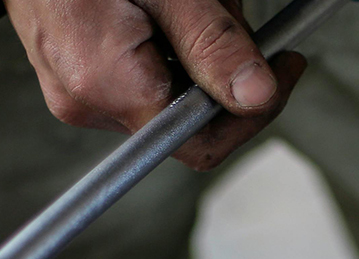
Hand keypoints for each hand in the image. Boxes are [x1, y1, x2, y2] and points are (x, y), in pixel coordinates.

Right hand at [6, 0, 306, 170]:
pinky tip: (162, 8)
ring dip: (197, 51)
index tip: (283, 69)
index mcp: (108, 86)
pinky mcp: (76, 79)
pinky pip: (140, 79)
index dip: (252, 114)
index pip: (199, 143)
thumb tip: (257, 96)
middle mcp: (86, 103)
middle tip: (230, 10)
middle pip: (188, 116)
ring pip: (170, 94)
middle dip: (223, 66)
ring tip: (188, 0)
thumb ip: (211, 43)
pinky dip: (167, 47)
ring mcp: (77, 95)